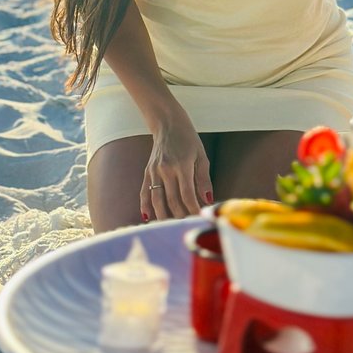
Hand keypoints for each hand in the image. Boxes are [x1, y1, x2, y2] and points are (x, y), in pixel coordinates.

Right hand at [140, 101, 212, 220]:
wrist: (168, 124)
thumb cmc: (189, 140)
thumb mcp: (202, 156)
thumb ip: (204, 179)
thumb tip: (208, 200)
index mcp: (182, 165)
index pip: (187, 194)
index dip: (193, 209)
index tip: (199, 218)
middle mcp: (166, 169)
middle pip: (172, 200)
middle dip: (180, 216)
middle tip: (187, 226)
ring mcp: (154, 171)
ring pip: (156, 200)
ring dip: (163, 216)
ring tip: (170, 227)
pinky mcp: (147, 172)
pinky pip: (144, 192)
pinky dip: (145, 206)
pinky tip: (148, 218)